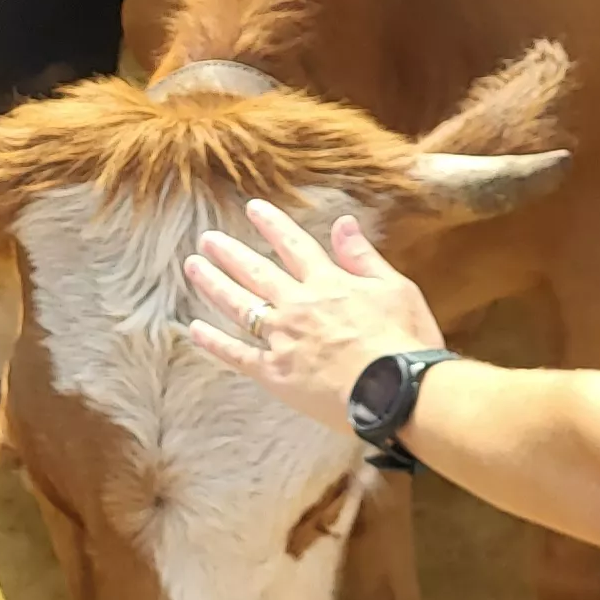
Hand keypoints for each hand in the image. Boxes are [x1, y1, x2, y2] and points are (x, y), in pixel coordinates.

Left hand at [179, 200, 443, 439]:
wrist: (397, 392)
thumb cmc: (406, 342)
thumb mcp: (395, 288)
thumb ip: (363, 256)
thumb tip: (343, 223)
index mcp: (329, 283)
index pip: (294, 245)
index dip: (272, 225)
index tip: (252, 208)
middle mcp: (299, 306)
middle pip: (257, 272)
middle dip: (230, 252)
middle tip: (206, 238)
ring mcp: (283, 339)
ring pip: (239, 305)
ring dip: (213, 284)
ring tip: (192, 266)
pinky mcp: (275, 374)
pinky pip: (237, 355)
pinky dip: (214, 343)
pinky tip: (194, 330)